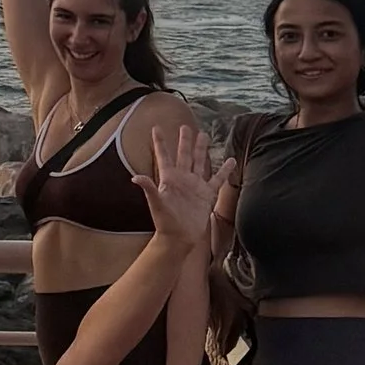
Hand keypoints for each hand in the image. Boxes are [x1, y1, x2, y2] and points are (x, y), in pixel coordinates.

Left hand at [137, 122, 217, 248]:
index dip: (160, 142)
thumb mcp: (156, 204)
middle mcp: (182, 179)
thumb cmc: (165, 222)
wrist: (179, 238)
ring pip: (200, 162)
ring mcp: (195, 186)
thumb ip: (149, 189)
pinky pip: (217, 179)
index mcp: (168, 178)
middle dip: (184, 141)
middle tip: (185, 126)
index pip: (163, 156)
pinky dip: (224, 170)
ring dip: (202, 149)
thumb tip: (135, 177)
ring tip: (204, 135)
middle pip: (184, 155)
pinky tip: (230, 160)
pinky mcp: (207, 195)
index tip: (156, 127)